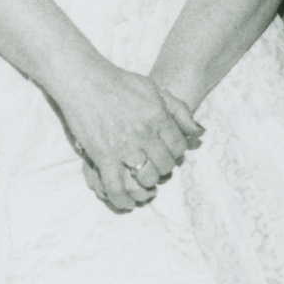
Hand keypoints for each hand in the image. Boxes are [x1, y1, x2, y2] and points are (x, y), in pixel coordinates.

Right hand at [52, 60, 200, 211]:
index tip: (168, 152)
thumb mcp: (155, 89)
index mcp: (158, 117)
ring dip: (147, 183)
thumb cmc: (120, 83)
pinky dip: (122, 199)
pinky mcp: (102, 156)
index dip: (176, 153)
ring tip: (143, 180)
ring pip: (146, 177)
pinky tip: (127, 203)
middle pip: (165, 164)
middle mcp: (144, 134)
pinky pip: (116, 186)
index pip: (179, 147)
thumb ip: (179, 110)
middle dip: (163, 168)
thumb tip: (200, 133)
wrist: (84, 81)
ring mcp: (123, 147)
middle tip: (155, 166)